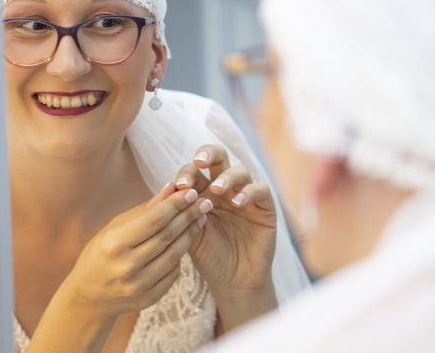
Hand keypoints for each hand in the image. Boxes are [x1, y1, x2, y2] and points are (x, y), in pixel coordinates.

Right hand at [61, 182, 208, 319]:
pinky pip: (173, 272)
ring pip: (175, 254)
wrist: (90, 296)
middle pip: (168, 236)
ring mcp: (139, 286)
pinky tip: (185, 241)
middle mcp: (127, 266)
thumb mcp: (116, 226)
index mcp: (115, 244)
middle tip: (204, 201)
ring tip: (200, 218)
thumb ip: (145, 208)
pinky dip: (181, 254)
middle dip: (189, 215)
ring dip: (191, 234)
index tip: (192, 192)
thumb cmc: (102, 251)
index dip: (176, 204)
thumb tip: (171, 186)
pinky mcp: (149, 299)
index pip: (154, 220)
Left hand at [174, 145, 276, 300]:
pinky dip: (250, 192)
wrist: (232, 281)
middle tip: (199, 161)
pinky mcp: (265, 207)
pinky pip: (261, 190)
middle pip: (219, 158)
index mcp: (202, 191)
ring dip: (228, 176)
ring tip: (217, 189)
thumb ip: (181, 213)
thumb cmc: (208, 256)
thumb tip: (169, 188)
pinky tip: (238, 202)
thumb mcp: (189, 234)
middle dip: (208, 154)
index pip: (194, 170)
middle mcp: (225, 188)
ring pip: (241, 171)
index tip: (179, 185)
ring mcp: (245, 195)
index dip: (186, 172)